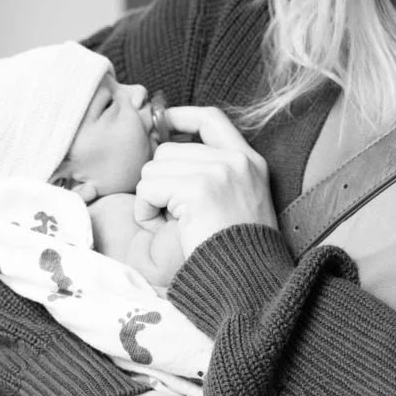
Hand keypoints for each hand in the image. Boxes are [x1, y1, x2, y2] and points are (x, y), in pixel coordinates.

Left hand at [134, 106, 277, 257]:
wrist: (250, 279)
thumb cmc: (238, 250)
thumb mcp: (241, 199)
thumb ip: (214, 173)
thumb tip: (165, 151)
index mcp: (250, 160)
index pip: (211, 118)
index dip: (180, 116)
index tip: (161, 123)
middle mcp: (236, 160)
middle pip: (168, 149)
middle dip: (159, 181)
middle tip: (173, 213)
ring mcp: (218, 172)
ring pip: (153, 169)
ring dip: (151, 199)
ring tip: (173, 224)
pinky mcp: (198, 190)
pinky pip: (147, 189)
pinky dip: (146, 212)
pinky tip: (164, 229)